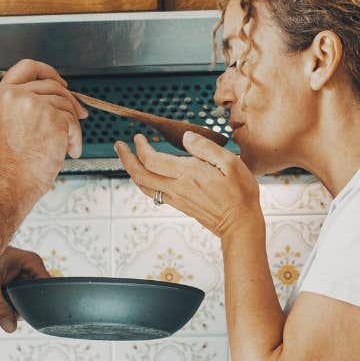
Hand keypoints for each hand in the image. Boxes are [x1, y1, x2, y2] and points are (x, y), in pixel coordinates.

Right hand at [0, 59, 87, 198]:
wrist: (10, 183)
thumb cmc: (9, 163)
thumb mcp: (4, 123)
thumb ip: (21, 104)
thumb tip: (51, 96)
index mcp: (1, 95)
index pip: (27, 67)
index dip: (48, 71)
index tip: (60, 82)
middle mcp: (16, 95)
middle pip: (52, 85)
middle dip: (69, 101)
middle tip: (79, 114)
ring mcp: (35, 105)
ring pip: (66, 104)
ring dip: (71, 124)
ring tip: (66, 144)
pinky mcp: (53, 118)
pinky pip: (73, 122)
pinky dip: (76, 138)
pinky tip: (70, 151)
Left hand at [0, 246, 49, 333]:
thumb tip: (11, 328)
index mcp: (32, 263)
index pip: (45, 288)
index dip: (34, 304)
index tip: (16, 311)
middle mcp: (29, 270)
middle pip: (31, 299)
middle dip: (11, 307)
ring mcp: (21, 278)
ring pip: (19, 303)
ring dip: (1, 306)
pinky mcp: (11, 284)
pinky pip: (10, 301)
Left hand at [114, 132, 261, 238]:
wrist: (240, 224)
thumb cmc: (239, 193)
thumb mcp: (230, 163)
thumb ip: (206, 148)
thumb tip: (186, 137)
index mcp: (188, 174)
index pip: (152, 160)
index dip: (141, 147)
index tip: (139, 136)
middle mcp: (177, 187)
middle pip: (140, 174)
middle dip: (126, 158)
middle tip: (119, 145)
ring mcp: (176, 198)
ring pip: (144, 185)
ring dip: (131, 170)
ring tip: (127, 158)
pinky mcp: (179, 205)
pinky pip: (153, 192)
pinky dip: (143, 180)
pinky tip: (145, 174)